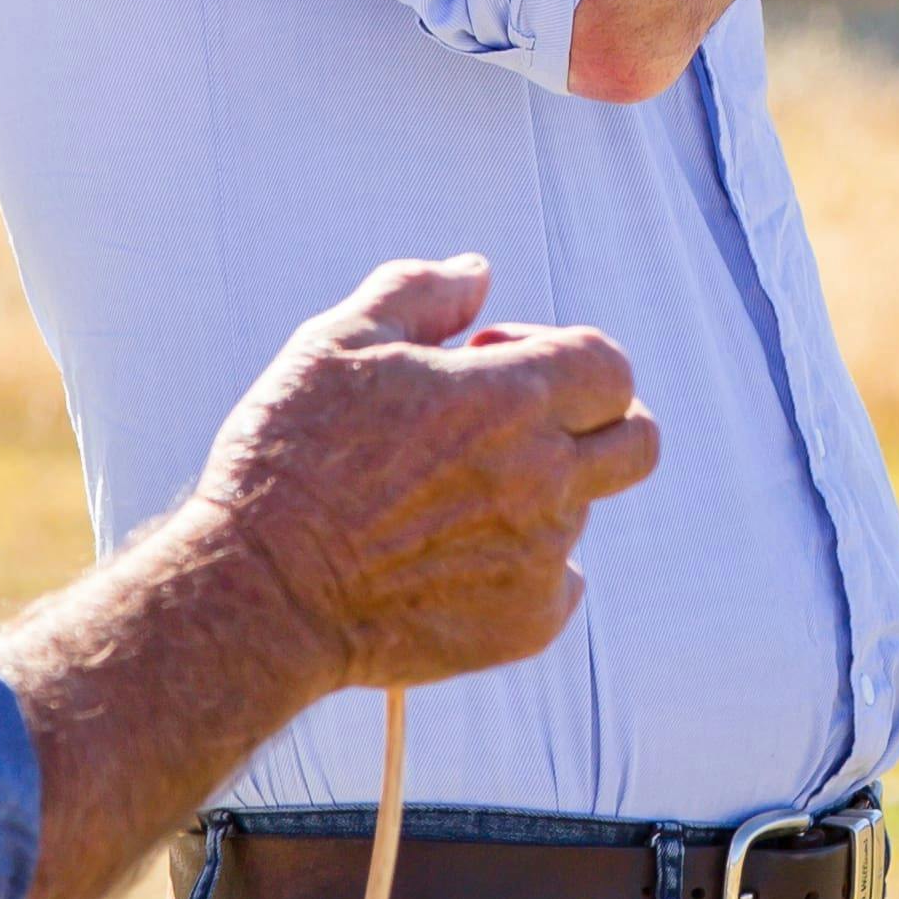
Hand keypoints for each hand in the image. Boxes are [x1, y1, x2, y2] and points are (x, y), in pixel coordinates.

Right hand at [192, 258, 656, 690]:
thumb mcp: (340, 340)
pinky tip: (452, 562)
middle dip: (594, 422)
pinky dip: (524, 570)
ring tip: (442, 503)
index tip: (494, 364)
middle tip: (514, 427)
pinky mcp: (525, 624)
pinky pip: (561, 586)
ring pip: (581, 512)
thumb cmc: (290, 456)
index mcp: (512, 399)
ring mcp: (542, 556)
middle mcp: (545, 478)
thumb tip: (478, 273)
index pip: (610, 366)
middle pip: (637, 441)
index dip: (560, 354)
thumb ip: (422, 291)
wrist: (260, 592)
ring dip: (536, 495)